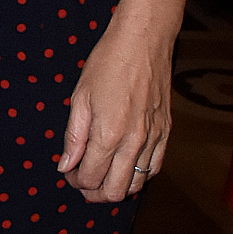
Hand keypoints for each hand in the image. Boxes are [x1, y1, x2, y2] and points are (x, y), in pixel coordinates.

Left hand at [57, 10, 171, 202]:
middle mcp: (134, 142)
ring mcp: (154, 139)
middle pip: (115, 192)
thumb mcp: (80, 97)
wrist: (144, 41)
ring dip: (117, 186)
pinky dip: (138, 175)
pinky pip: (154, 168)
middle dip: (94, 192)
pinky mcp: (166, 133)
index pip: (90, 178)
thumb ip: (74, 137)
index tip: (68, 170)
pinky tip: (125, 166)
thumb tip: (66, 166)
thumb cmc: (108, 63)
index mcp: (109, 134)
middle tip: (82, 179)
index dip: (74, 180)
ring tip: (102, 173)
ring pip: (137, 184)